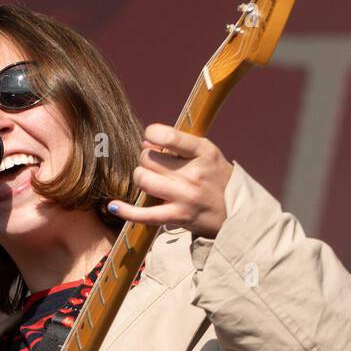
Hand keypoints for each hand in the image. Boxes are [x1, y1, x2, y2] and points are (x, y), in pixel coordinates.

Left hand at [106, 123, 233, 238]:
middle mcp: (193, 173)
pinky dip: (126, 210)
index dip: (151, 133)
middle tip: (156, 167)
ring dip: (141, 179)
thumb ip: (178, 146)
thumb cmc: (218, 180)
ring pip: (143, 179)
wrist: (237, 214)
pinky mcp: (177, 216)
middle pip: (148, 158)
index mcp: (203, 151)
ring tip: (151, 182)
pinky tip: (113, 206)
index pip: (167, 135)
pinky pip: (144, 214)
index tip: (152, 139)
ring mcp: (185, 196)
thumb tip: (145, 141)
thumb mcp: (207, 156)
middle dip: (146, 160)